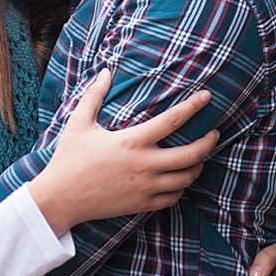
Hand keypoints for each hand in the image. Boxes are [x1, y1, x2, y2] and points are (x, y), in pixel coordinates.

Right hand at [29, 69, 218, 235]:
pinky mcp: (142, 204)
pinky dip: (181, 187)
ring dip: (198, 166)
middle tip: (214, 133)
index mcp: (131, 141)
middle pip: (191, 155)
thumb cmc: (68, 158)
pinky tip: (180, 178)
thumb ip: (94, 95)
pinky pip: (173, 197)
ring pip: (186, 178)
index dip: (193, 107)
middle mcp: (144, 165)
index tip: (206, 97)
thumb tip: (105, 71)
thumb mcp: (79, 123)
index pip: (172, 121)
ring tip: (201, 156)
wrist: (60, 199)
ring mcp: (145, 187)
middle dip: (209, 142)